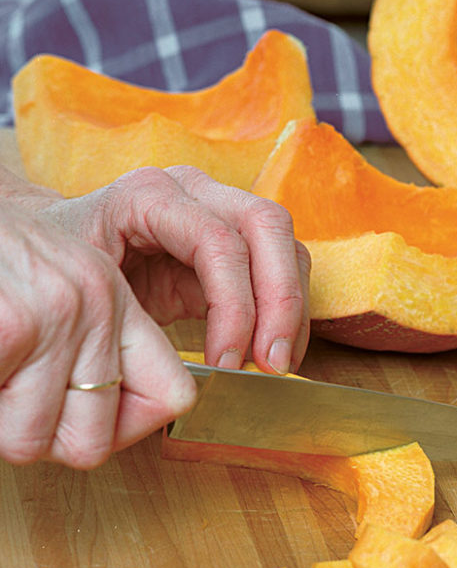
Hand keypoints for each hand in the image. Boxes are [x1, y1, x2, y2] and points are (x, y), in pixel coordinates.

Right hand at [0, 202, 195, 467]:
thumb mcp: (52, 288)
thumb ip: (87, 348)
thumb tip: (101, 433)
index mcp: (114, 295)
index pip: (174, 395)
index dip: (126, 429)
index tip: (84, 422)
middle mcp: (98, 300)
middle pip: (94, 442)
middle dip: (42, 436)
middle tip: (11, 395)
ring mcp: (59, 311)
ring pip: (33, 442)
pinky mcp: (14, 324)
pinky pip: (1, 426)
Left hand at [41, 166, 311, 374]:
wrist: (54, 256)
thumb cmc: (62, 273)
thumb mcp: (82, 291)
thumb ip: (128, 321)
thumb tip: (173, 378)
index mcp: (148, 194)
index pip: (217, 241)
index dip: (234, 306)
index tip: (229, 363)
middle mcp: (193, 189)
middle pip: (267, 226)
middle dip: (279, 301)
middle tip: (272, 364)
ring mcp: (220, 207)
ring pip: (285, 242)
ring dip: (291, 308)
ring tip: (276, 365)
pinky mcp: (235, 239)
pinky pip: (282, 264)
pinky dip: (287, 311)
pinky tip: (275, 353)